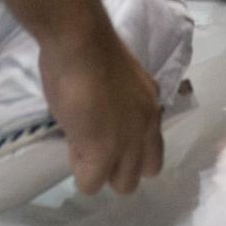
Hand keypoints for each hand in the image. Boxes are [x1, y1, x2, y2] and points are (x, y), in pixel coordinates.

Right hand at [39, 25, 162, 194]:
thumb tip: (103, 119)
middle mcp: (147, 124)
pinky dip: (79, 170)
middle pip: (141, 173)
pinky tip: (72, 141)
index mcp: (150, 104)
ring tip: (81, 142)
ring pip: (124, 185)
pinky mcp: (104, 152)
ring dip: (100, 172)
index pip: (154, 150)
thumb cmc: (90, 47)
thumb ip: (119, 105)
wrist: (80, 40)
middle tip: (91, 141)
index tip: (106, 134)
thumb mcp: (118, 81)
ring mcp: (129, 141)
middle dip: (116, 166)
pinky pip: (92, 184)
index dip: (129, 151)